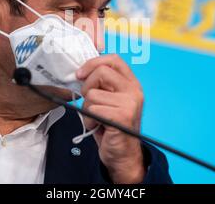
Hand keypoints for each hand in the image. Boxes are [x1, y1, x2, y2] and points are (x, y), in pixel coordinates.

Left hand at [76, 54, 144, 183]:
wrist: (122, 155)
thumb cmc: (112, 127)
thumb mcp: (109, 100)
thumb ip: (102, 84)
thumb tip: (81, 71)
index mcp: (131, 83)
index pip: (113, 60)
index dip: (93, 63)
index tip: (81, 74)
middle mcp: (134, 91)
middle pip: (101, 72)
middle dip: (87, 87)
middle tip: (90, 101)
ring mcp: (130, 103)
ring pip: (92, 94)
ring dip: (87, 109)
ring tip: (97, 119)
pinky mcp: (122, 116)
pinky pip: (92, 110)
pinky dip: (89, 120)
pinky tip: (98, 127)